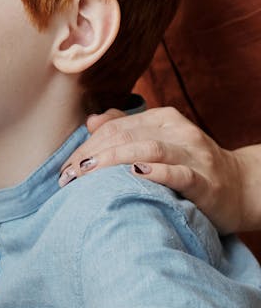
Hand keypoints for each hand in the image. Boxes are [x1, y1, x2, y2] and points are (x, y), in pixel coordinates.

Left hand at [58, 107, 247, 232]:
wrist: (242, 188)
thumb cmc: (192, 167)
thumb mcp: (160, 141)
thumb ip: (127, 129)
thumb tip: (92, 122)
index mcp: (164, 119)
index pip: (115, 126)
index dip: (86, 146)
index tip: (65, 169)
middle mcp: (178, 132)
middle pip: (126, 135)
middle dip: (92, 155)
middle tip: (68, 177)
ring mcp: (194, 156)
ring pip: (148, 149)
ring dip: (113, 160)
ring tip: (87, 174)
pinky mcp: (206, 183)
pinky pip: (180, 174)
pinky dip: (156, 173)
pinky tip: (135, 174)